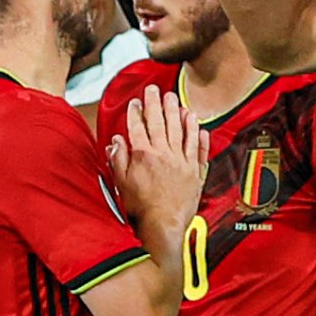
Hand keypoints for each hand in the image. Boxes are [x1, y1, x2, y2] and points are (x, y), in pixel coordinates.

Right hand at [104, 85, 206, 238]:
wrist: (163, 225)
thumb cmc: (141, 208)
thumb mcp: (121, 183)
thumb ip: (119, 159)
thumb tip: (116, 142)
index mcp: (143, 155)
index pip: (138, 127)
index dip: (136, 112)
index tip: (135, 103)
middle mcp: (163, 154)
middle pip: (159, 122)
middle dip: (156, 103)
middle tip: (155, 90)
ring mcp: (181, 161)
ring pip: (180, 130)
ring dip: (177, 112)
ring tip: (175, 99)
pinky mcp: (194, 171)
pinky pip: (198, 148)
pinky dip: (198, 135)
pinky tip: (197, 124)